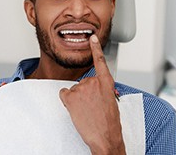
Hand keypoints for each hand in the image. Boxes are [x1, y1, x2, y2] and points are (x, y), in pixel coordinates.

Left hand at [59, 35, 125, 154]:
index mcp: (106, 82)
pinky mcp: (71, 97)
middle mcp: (94, 82)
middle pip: (83, 82)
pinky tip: (76, 110)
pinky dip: (67, 101)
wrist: (105, 137)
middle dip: (85, 93)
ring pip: (74, 90)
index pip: (100, 61)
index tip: (92, 38)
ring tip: (86, 111)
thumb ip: (103, 90)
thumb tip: (96, 91)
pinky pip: (64, 94)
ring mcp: (82, 89)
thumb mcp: (112, 102)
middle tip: (92, 107)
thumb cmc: (110, 123)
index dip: (95, 48)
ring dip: (77, 100)